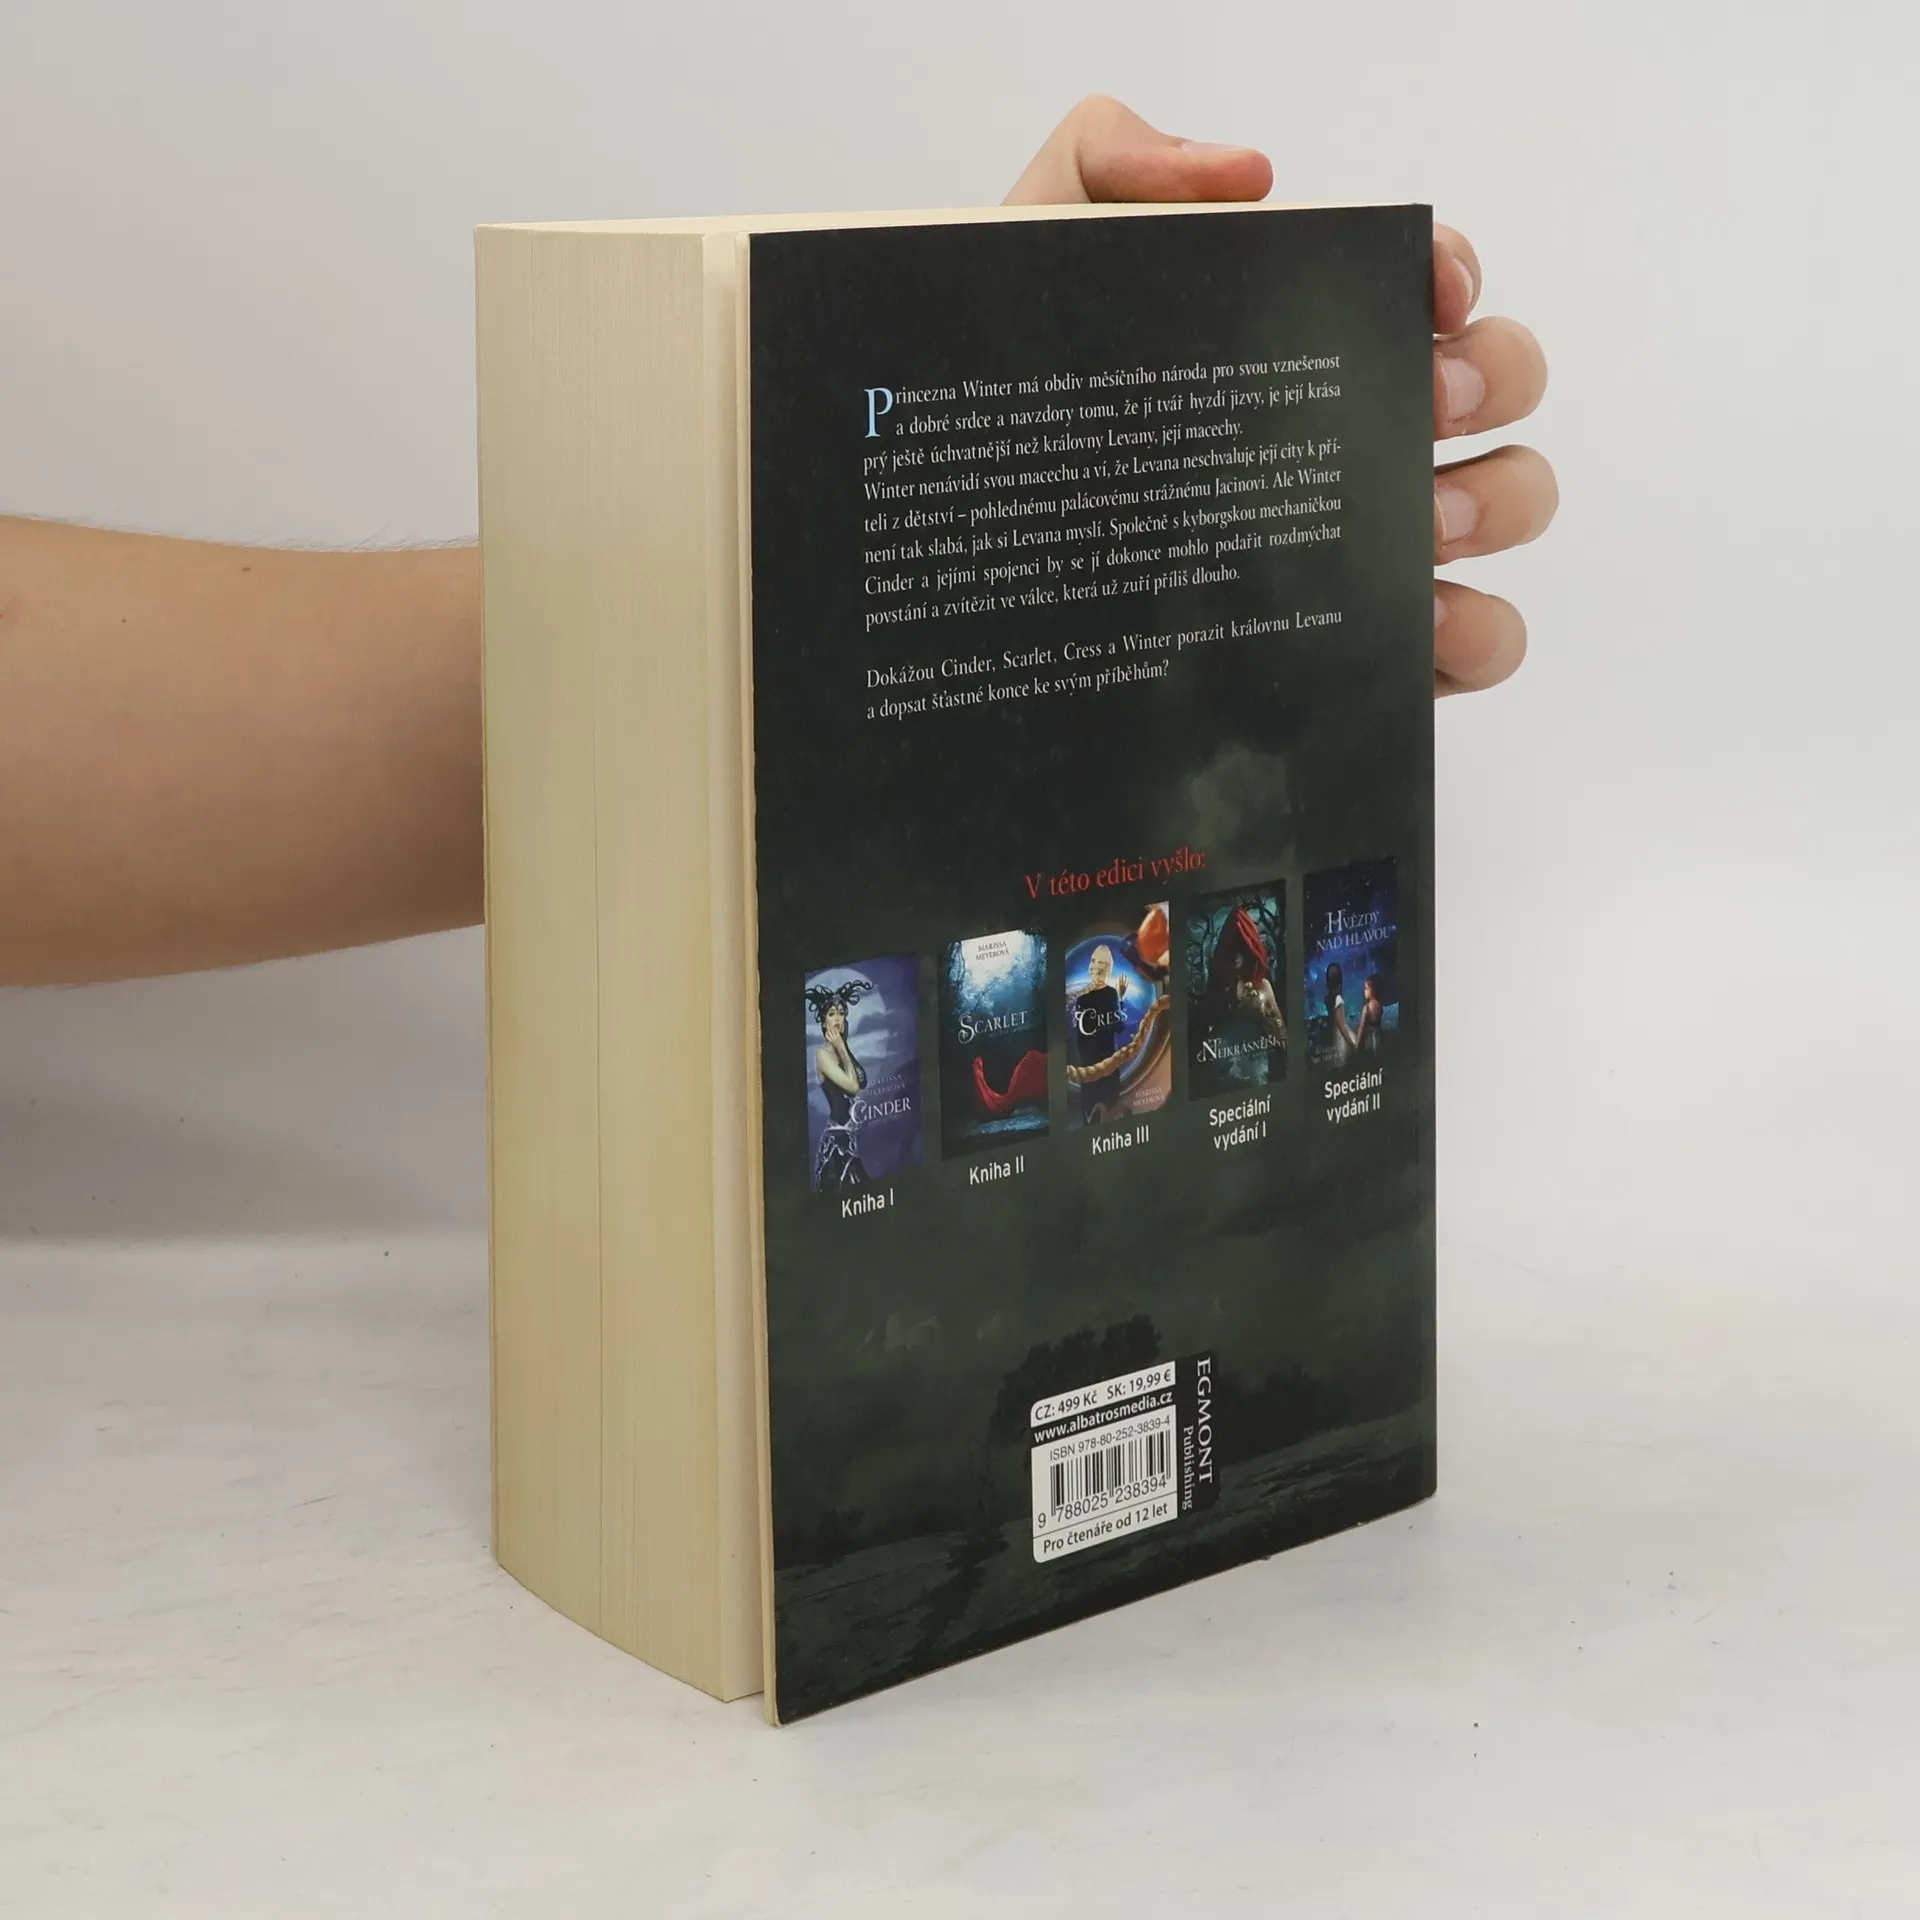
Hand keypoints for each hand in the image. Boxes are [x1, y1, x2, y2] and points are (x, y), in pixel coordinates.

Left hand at [1007, 96, 1555, 697]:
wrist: (960, 578)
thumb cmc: (1011, 422)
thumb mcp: (1028, 267)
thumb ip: (1108, 166)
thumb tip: (1246, 177)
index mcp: (1304, 341)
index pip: (1427, 282)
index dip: (1452, 272)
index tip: (1429, 291)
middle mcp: (1357, 434)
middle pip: (1501, 385)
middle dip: (1490, 382)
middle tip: (1419, 411)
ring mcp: (1372, 545)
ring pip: (1512, 505)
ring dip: (1492, 505)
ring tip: (1416, 534)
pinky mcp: (1365, 655)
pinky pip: (1476, 649)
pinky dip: (1475, 639)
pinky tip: (1412, 635)